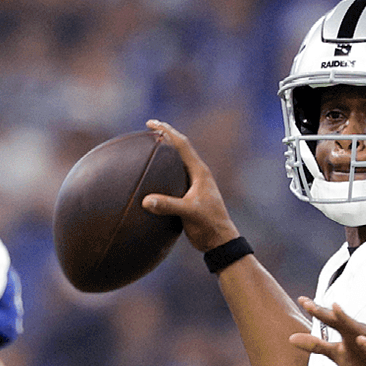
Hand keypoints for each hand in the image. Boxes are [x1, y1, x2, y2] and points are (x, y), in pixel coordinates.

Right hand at [140, 120, 240, 251]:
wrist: (220, 242)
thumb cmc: (209, 226)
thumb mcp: (189, 213)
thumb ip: (168, 205)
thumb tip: (146, 201)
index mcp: (200, 172)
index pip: (182, 145)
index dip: (167, 131)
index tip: (151, 123)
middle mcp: (198, 175)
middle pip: (181, 149)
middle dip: (166, 137)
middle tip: (149, 129)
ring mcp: (195, 185)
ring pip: (178, 163)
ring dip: (166, 154)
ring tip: (150, 149)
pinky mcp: (191, 196)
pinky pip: (175, 178)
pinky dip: (164, 172)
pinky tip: (153, 178)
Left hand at [289, 298, 365, 365]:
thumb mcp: (338, 355)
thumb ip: (316, 346)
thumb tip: (291, 338)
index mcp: (347, 332)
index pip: (330, 319)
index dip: (316, 310)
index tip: (301, 300)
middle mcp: (358, 332)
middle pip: (340, 320)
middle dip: (325, 312)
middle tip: (309, 304)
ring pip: (358, 329)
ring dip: (346, 319)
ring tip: (335, 308)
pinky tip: (360, 340)